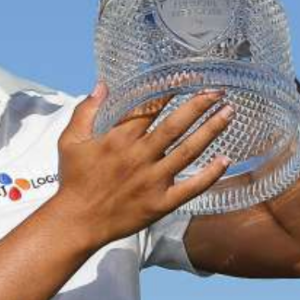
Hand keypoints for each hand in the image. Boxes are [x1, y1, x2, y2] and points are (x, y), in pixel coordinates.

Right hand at [54, 83, 233, 250]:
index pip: (149, 108)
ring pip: (188, 151)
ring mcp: (153, 180)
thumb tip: (102, 86)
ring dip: (210, 130)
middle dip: (199, 105)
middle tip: (218, 91)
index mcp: (118, 139)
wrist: (77, 222)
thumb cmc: (74, 180)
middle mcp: (139, 156)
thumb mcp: (71, 140)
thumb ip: (86, 111)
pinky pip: (191, 187)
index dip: (170, 90)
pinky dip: (210, 174)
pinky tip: (225, 159)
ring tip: (228, 114)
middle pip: (175, 125)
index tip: (187, 77)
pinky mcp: (161, 203)